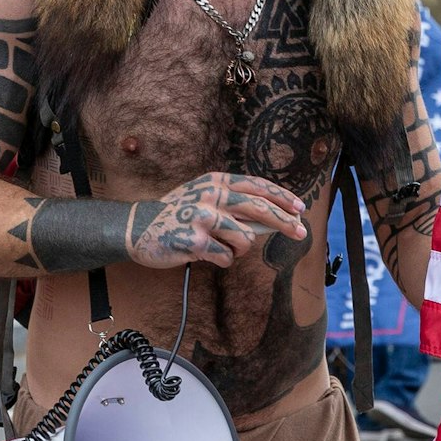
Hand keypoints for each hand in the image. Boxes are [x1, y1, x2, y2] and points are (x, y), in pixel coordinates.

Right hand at [126, 173, 309, 268]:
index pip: (257, 186)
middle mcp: (211, 195)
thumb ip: (233, 203)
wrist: (139, 228)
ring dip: (238, 248)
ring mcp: (203, 217)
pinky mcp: (195, 240)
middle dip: (284, 222)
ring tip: (221, 247)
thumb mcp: (204, 197)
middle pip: (259, 209)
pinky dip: (221, 259)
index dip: (281, 198)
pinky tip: (205, 254)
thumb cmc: (178, 214)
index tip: (299, 208)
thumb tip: (273, 219)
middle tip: (301, 233)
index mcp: (216, 181)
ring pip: (244, 238)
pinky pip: (226, 257)